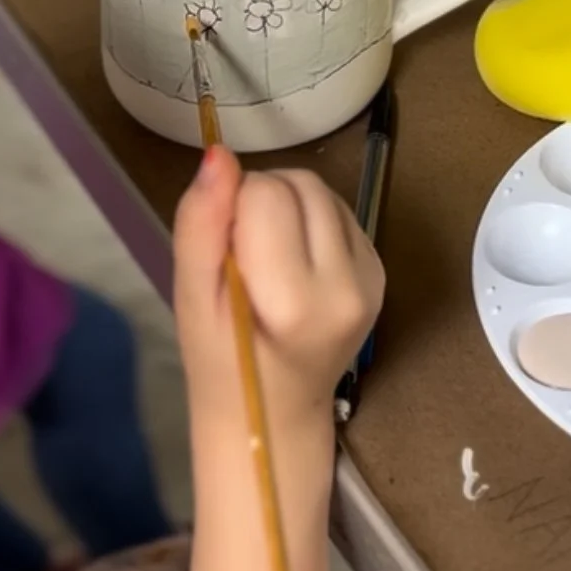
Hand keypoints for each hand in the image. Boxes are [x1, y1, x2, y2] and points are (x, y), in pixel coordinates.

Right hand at [175, 148, 383, 435]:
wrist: (272, 414)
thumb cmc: (221, 362)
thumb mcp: (190, 297)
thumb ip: (200, 225)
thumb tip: (219, 156)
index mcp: (296, 301)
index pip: (265, 194)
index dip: (232, 210)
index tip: (225, 254)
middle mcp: (347, 285)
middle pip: (300, 184)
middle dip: (261, 199)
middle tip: (242, 253)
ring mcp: (372, 278)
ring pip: (323, 192)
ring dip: (287, 206)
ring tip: (267, 258)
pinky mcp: (380, 271)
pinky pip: (340, 212)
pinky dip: (310, 221)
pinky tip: (293, 262)